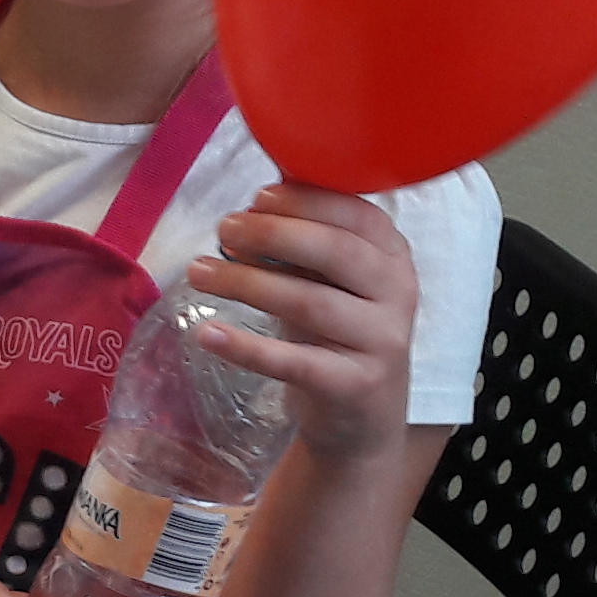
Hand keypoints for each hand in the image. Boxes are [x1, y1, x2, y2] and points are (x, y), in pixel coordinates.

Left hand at [184, 185, 418, 464]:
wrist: (361, 418)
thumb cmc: (335, 331)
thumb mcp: (328, 278)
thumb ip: (304, 234)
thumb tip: (266, 178)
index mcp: (393, 255)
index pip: (356, 214)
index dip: (304, 200)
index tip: (256, 197)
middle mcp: (398, 293)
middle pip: (335, 252)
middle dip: (273, 234)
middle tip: (225, 229)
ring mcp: (381, 341)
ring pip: (310, 302)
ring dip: (247, 283)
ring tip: (198, 272)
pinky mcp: (354, 386)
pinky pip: (295, 362)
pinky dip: (247, 347)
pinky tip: (206, 333)